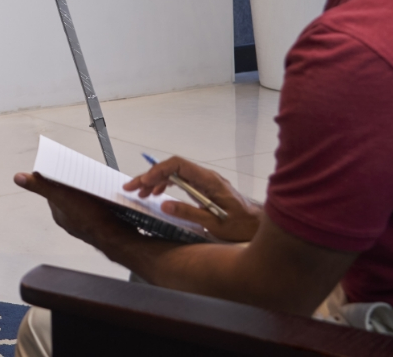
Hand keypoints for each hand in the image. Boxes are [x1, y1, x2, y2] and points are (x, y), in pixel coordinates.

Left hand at [14, 172, 139, 252]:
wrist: (119, 238)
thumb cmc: (91, 219)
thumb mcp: (62, 196)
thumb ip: (40, 186)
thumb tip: (18, 178)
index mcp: (59, 213)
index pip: (54, 189)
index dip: (58, 177)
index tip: (65, 168)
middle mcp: (70, 220)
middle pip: (70, 194)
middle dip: (75, 183)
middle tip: (83, 174)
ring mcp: (86, 223)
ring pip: (84, 201)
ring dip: (88, 192)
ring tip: (95, 184)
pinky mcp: (102, 224)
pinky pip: (98, 209)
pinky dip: (100, 201)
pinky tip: (106, 198)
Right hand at [124, 156, 261, 242]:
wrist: (260, 226)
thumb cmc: (242, 225)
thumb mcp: (214, 223)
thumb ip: (189, 213)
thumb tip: (164, 204)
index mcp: (209, 181)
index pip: (178, 165)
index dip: (158, 171)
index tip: (143, 183)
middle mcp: (206, 177)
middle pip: (172, 168)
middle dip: (150, 176)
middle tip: (131, 187)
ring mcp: (205, 181)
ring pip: (175, 174)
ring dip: (156, 181)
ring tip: (140, 193)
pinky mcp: (205, 188)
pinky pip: (181, 180)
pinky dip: (166, 185)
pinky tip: (157, 193)